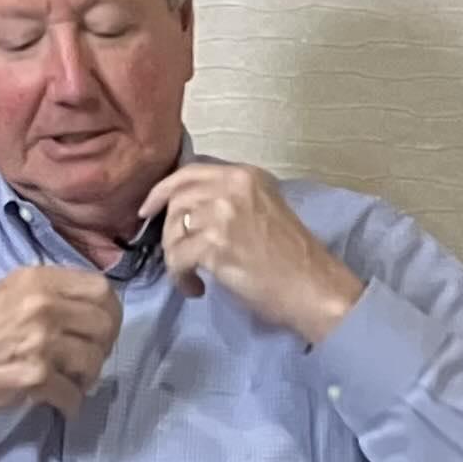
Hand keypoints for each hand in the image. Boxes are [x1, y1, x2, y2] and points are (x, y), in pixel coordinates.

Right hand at [0, 266, 122, 424]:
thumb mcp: (4, 293)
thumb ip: (47, 294)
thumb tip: (88, 310)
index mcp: (36, 280)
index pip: (101, 289)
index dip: (109, 312)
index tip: (100, 328)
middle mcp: (42, 307)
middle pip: (105, 325)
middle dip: (103, 347)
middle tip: (88, 360)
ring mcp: (40, 344)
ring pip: (94, 361)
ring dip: (87, 378)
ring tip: (70, 382)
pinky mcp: (34, 380)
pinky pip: (73, 395)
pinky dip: (70, 404)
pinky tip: (58, 403)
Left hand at [140, 160, 362, 343]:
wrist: (314, 287)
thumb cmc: (294, 258)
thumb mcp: (264, 210)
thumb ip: (231, 201)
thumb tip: (190, 212)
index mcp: (245, 175)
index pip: (191, 172)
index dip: (163, 190)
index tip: (148, 209)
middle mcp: (232, 186)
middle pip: (176, 199)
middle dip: (167, 230)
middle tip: (176, 254)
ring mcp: (222, 213)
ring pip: (172, 230)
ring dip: (175, 257)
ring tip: (191, 276)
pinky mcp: (214, 244)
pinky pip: (176, 258)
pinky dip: (180, 278)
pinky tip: (196, 289)